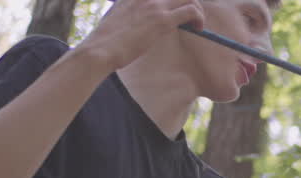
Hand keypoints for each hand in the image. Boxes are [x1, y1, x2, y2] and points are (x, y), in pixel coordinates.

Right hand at [75, 0, 205, 72]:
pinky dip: (199, 18)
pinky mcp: (162, 20)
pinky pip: (191, 11)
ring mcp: (154, 5)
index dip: (174, 1)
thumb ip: (130, 13)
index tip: (177, 10)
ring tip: (197, 25)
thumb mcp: (117, 18)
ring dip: (197, 10)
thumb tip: (138, 21)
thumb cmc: (106, 41)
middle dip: (190, 2)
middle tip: (190, 18)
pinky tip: (198, 29)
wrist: (100, 49)